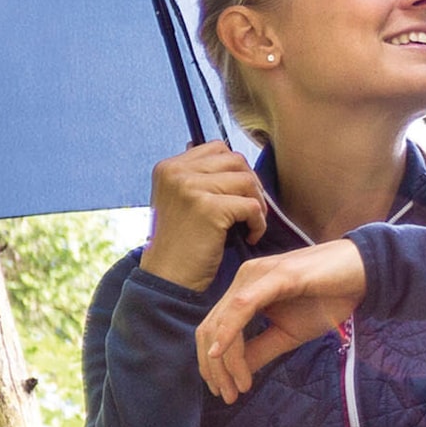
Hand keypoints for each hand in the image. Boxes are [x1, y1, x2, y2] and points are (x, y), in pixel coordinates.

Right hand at [141, 142, 265, 291]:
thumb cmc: (180, 244)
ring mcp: (191, 187)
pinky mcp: (208, 208)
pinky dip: (258, 223)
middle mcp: (177, 172)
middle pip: (235, 160)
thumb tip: (231, 157)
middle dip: (251, 184)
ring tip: (250, 224)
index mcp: (169, 167)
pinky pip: (251, 206)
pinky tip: (250, 237)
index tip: (240, 194)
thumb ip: (198, 177)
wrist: (167, 278)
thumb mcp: (179, 201)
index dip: (236, 170)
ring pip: (247, 180)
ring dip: (257, 204)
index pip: (217, 148)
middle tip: (251, 210)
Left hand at [194, 239, 366, 403]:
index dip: (212, 365)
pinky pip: (243, 305)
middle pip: (210, 328)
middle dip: (214, 368)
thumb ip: (261, 350)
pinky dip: (229, 333)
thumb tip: (235, 374)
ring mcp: (257, 275)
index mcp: (244, 291)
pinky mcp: (277, 276)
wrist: (363, 273)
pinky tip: (223, 354)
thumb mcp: (289, 334)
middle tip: (227, 396)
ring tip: (237, 386)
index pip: (213, 330)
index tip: (226, 393)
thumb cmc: (328, 299)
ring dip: (224, 359)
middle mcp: (243, 280)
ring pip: (223, 321)